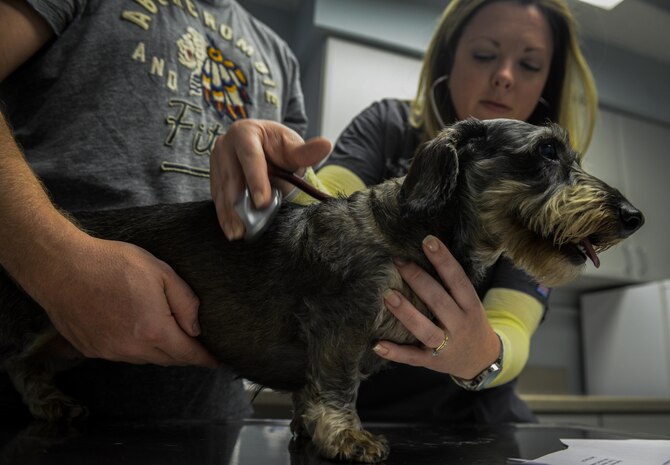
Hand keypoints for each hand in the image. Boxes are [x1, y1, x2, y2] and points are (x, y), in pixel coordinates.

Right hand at [34, 235, 217, 367]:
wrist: (62, 268)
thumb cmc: (112, 265)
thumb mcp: (161, 273)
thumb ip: (185, 302)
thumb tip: (196, 328)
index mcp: (154, 330)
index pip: (187, 354)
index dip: (204, 358)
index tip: (215, 361)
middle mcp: (132, 349)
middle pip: (168, 359)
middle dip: (184, 354)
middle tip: (194, 345)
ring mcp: (110, 352)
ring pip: (145, 359)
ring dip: (159, 350)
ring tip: (165, 333)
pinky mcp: (92, 350)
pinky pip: (123, 355)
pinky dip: (135, 348)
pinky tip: (134, 329)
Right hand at [210, 119, 330, 239]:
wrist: (264, 148)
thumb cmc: (280, 148)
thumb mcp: (294, 149)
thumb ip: (307, 152)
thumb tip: (326, 146)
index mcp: (246, 132)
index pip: (250, 157)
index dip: (255, 180)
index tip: (262, 202)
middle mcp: (226, 144)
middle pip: (232, 176)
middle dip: (239, 203)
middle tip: (247, 225)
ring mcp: (217, 161)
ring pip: (222, 189)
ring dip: (228, 213)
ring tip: (237, 232)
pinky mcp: (214, 175)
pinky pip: (217, 196)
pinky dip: (224, 214)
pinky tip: (231, 229)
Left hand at [374, 235, 499, 379]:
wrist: (482, 360)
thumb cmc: (468, 322)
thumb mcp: (469, 303)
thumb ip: (450, 285)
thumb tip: (424, 250)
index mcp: (470, 306)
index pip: (458, 280)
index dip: (444, 260)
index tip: (428, 241)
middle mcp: (460, 325)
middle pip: (439, 301)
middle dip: (418, 280)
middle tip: (398, 262)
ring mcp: (446, 345)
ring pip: (425, 330)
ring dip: (406, 313)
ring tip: (388, 295)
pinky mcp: (431, 361)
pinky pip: (412, 357)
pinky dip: (395, 352)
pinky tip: (378, 344)